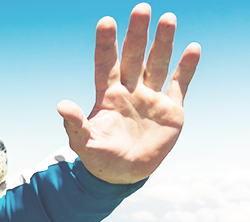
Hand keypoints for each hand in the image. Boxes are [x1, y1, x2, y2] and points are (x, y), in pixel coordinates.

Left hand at [58, 3, 199, 183]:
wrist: (124, 174)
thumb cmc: (99, 157)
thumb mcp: (84, 142)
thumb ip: (74, 124)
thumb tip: (61, 105)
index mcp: (107, 96)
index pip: (106, 63)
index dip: (106, 44)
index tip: (106, 21)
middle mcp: (130, 90)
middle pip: (134, 56)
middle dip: (137, 34)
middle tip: (141, 8)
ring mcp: (151, 97)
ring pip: (158, 64)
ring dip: (163, 43)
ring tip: (168, 18)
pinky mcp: (171, 109)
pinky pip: (180, 84)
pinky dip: (186, 68)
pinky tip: (192, 48)